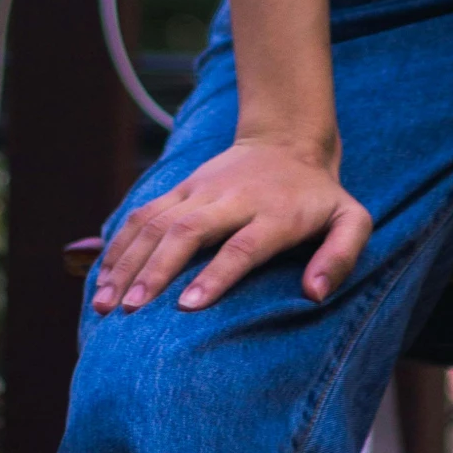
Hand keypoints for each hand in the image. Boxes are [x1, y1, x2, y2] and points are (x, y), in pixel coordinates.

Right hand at [92, 137, 371, 314]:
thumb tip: (315, 293)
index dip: (216, 275)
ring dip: (128, 262)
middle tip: (131, 312)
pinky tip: (101, 280)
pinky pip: (143, 213)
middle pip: (189, 230)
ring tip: (106, 306)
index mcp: (275, 213)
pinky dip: (118, 244)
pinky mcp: (181, 188)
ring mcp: (201, 190)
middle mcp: (232, 199)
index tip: (188, 307)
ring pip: (157, 221)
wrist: (288, 140)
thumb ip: (342, 254)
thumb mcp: (351, 219)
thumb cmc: (319, 197)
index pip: (242, 244)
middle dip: (157, 271)